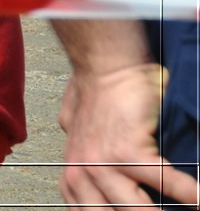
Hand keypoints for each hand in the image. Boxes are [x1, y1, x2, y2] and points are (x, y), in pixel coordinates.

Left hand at [59, 62, 198, 208]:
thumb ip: (83, 155)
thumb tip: (87, 170)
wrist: (105, 65)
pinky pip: (164, 182)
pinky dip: (188, 193)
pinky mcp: (126, 150)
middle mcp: (82, 171)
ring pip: (137, 209)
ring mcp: (102, 163)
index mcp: (73, 172)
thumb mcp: (76, 130)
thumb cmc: (95, 92)